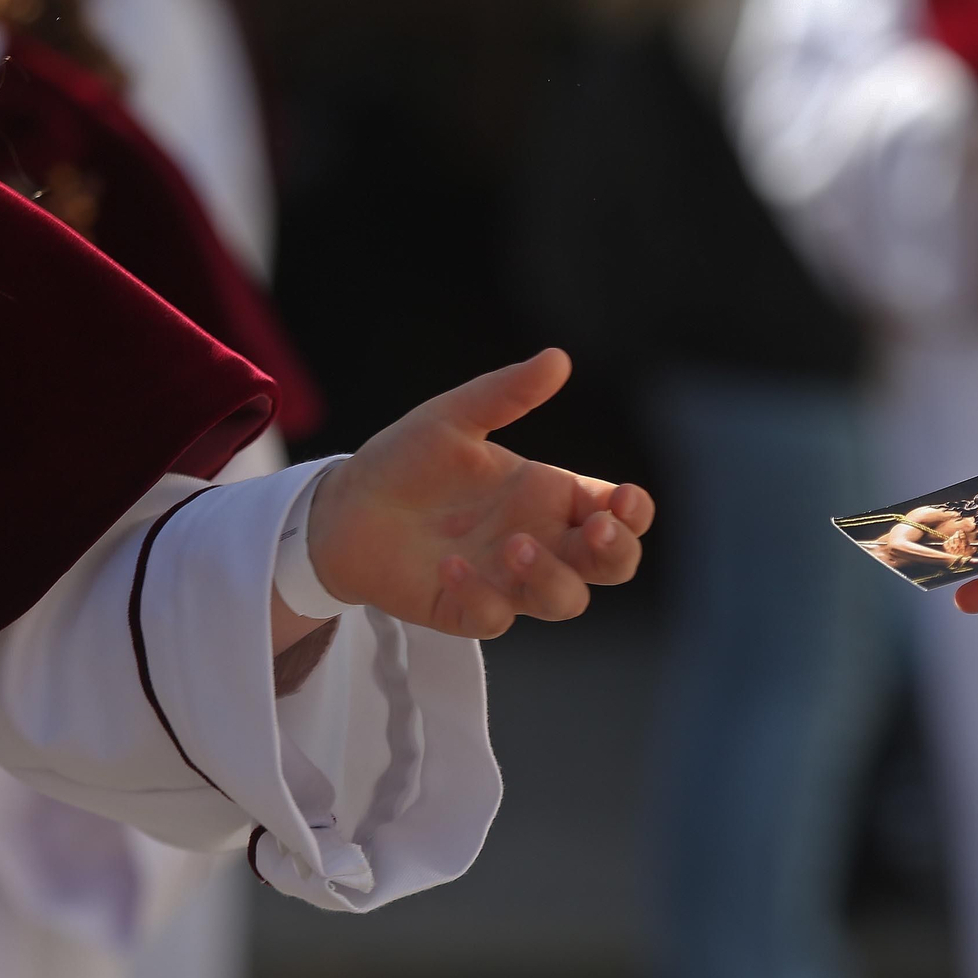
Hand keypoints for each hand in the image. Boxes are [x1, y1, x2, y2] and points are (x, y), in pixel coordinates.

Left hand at [306, 349, 654, 638]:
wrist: (343, 508)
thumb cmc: (407, 460)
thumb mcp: (454, 417)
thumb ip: (507, 393)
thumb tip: (558, 358)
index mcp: (550, 495)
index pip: (618, 513)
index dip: (634, 513)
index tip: (621, 499)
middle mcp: (542, 541)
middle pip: (611, 566)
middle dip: (617, 552)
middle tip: (598, 530)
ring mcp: (509, 581)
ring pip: (566, 601)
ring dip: (551, 577)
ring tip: (513, 544)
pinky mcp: (469, 611)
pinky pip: (496, 619)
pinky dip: (482, 596)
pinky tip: (451, 565)